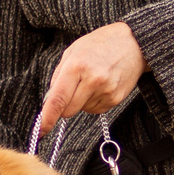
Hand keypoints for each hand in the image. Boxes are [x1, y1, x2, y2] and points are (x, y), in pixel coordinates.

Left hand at [35, 23, 146, 140]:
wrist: (133, 44)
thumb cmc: (99, 45)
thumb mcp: (73, 51)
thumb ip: (58, 76)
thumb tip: (50, 101)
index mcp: (77, 66)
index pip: (58, 99)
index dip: (48, 117)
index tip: (41, 131)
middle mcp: (92, 80)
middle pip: (69, 110)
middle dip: (65, 106)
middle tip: (71, 90)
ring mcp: (106, 91)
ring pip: (82, 110)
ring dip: (81, 101)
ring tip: (92, 80)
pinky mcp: (115, 98)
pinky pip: (96, 109)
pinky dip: (93, 101)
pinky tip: (101, 86)